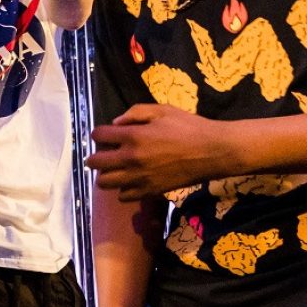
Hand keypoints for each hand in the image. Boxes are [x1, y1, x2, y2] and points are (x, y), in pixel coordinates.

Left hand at [88, 103, 240, 200]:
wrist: (212, 151)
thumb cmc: (189, 127)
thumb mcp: (163, 110)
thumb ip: (135, 113)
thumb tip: (115, 123)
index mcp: (133, 136)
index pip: (98, 136)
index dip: (99, 134)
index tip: (105, 135)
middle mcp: (130, 158)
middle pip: (94, 162)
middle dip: (95, 156)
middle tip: (106, 153)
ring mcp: (138, 177)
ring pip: (104, 182)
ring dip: (106, 174)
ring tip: (117, 169)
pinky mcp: (149, 191)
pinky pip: (123, 196)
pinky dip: (123, 189)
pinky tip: (132, 180)